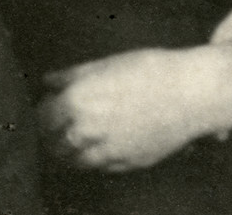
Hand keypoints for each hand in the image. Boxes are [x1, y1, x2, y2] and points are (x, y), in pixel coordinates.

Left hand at [38, 46, 231, 172]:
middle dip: (49, 136)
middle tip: (53, 128)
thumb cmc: (149, 70)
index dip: (41, 113)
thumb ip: (71, 75)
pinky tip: (95, 148)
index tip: (44, 110)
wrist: (190, 92)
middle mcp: (86, 130)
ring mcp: (106, 151)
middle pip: (53, 144)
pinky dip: (92, 160)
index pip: (42, 118)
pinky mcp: (126, 164)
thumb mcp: (104, 63)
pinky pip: (98, 168)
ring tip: (70, 141)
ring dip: (67, 153)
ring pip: (73, 162)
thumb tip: (47, 81)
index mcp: (76, 101)